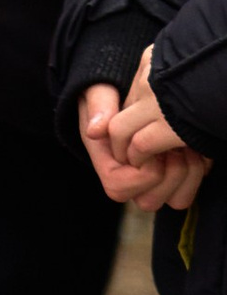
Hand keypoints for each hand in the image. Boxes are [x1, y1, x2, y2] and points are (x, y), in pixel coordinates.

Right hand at [80, 49, 208, 213]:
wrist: (126, 92)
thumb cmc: (110, 95)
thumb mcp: (99, 93)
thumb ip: (98, 107)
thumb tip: (96, 131)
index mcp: (107, 162)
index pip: (119, 187)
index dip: (142, 172)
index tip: (154, 147)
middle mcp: (128, 178)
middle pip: (149, 202)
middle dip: (169, 176)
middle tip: (174, 147)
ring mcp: (150, 181)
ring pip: (173, 200)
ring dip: (187, 173)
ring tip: (185, 146)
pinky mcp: (169, 178)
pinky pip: (188, 192)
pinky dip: (198, 172)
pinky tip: (195, 150)